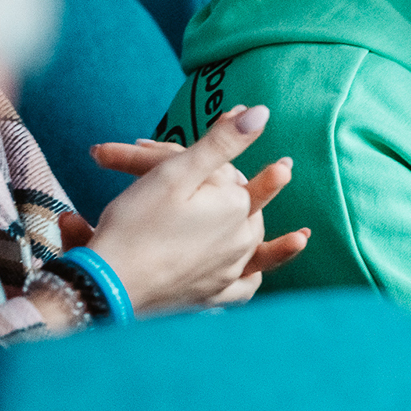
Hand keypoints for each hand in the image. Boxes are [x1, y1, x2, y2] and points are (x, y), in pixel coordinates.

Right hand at [93, 131, 309, 279]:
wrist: (109, 288)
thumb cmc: (136, 225)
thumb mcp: (177, 172)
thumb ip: (222, 142)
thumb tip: (262, 113)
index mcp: (236, 208)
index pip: (234, 175)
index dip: (217, 155)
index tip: (222, 129)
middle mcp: (241, 242)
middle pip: (247, 208)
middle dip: (241, 191)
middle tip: (257, 176)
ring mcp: (228, 273)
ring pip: (254, 246)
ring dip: (272, 239)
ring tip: (301, 236)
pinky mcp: (211, 298)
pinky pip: (242, 289)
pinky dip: (251, 280)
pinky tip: (255, 278)